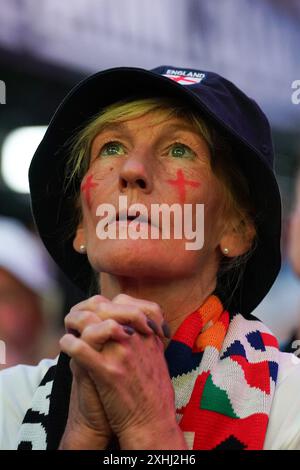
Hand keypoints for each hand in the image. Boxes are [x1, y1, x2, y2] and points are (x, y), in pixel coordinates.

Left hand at [60, 294, 179, 448]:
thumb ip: (146, 339)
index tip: (96, 312)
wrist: (153, 423)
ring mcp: (122, 353)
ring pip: (91, 322)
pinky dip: (68, 344)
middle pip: (105, 307)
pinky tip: (65, 345)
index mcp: (148, 334)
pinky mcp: (108, 372)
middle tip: (75, 318)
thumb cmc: (154, 394)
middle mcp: (136, 338)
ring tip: (69, 329)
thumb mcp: (158, 358)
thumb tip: (130, 327)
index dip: (105, 304)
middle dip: (86, 309)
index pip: (124, 302)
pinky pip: (81, 348)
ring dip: (75, 322)